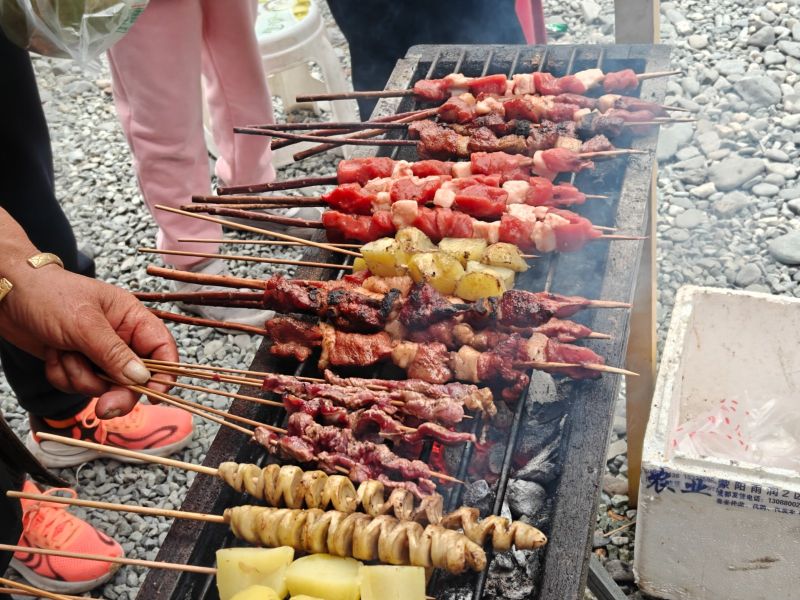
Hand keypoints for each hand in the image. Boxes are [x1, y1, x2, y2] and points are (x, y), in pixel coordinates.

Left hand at [0, 265, 177, 417]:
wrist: (6, 295)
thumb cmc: (48, 296)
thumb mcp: (85, 324)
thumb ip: (114, 354)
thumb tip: (142, 378)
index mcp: (132, 318)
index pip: (163, 349)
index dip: (165, 374)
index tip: (155, 396)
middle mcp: (120, 337)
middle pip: (135, 377)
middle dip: (116, 392)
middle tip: (104, 409)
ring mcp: (97, 352)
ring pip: (103, 385)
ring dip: (80, 377)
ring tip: (63, 353)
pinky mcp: (76, 363)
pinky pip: (78, 385)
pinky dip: (63, 376)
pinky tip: (53, 355)